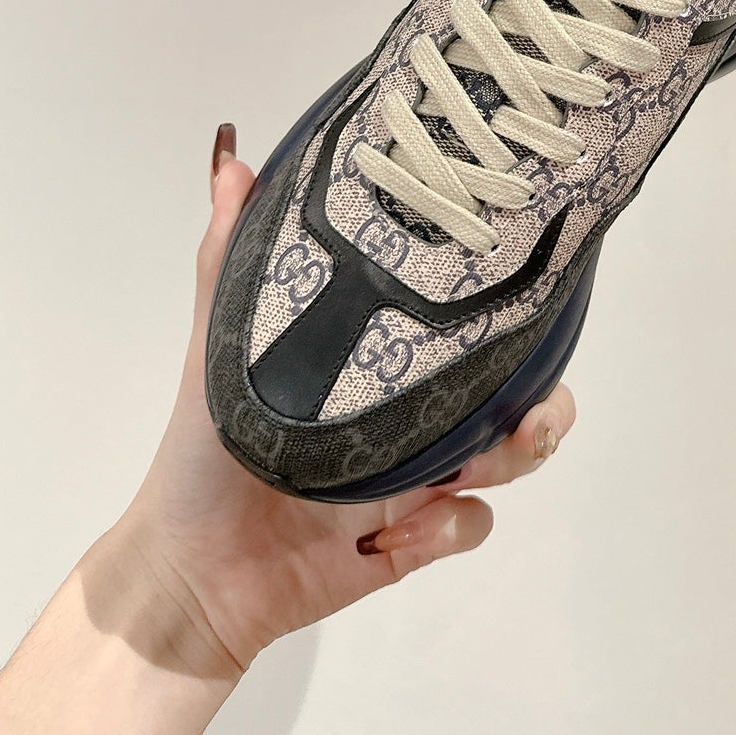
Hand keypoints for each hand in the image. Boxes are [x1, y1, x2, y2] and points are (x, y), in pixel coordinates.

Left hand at [93, 126, 575, 679]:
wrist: (190, 570)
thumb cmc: (201, 453)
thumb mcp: (220, 346)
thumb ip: (227, 260)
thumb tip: (233, 164)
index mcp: (384, 362)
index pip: (474, 325)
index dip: (515, 313)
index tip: (530, 293)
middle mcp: (415, 412)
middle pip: (523, 393)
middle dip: (545, 402)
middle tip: (530, 412)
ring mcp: (421, 475)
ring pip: (513, 457)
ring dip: (509, 461)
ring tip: (470, 470)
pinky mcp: (416, 538)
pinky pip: (470, 526)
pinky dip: (445, 531)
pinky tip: (394, 536)